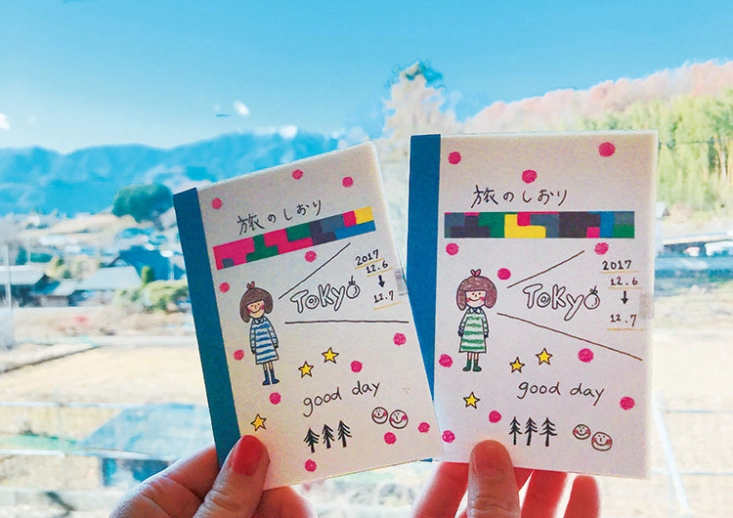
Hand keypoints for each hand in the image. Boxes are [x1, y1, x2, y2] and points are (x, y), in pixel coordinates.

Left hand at [110, 435, 314, 517]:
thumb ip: (225, 499)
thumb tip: (252, 445)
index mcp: (157, 499)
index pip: (217, 457)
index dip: (257, 453)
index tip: (295, 448)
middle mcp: (182, 512)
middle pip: (244, 487)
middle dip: (278, 495)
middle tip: (304, 511)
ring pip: (257, 510)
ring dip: (284, 512)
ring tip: (302, 516)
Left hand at [412, 440, 599, 516]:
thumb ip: (489, 505)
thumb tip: (487, 452)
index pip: (436, 502)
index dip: (456, 465)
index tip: (477, 431)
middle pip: (491, 502)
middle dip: (512, 466)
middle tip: (528, 426)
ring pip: (530, 517)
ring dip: (549, 484)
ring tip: (562, 448)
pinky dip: (579, 512)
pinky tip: (587, 485)